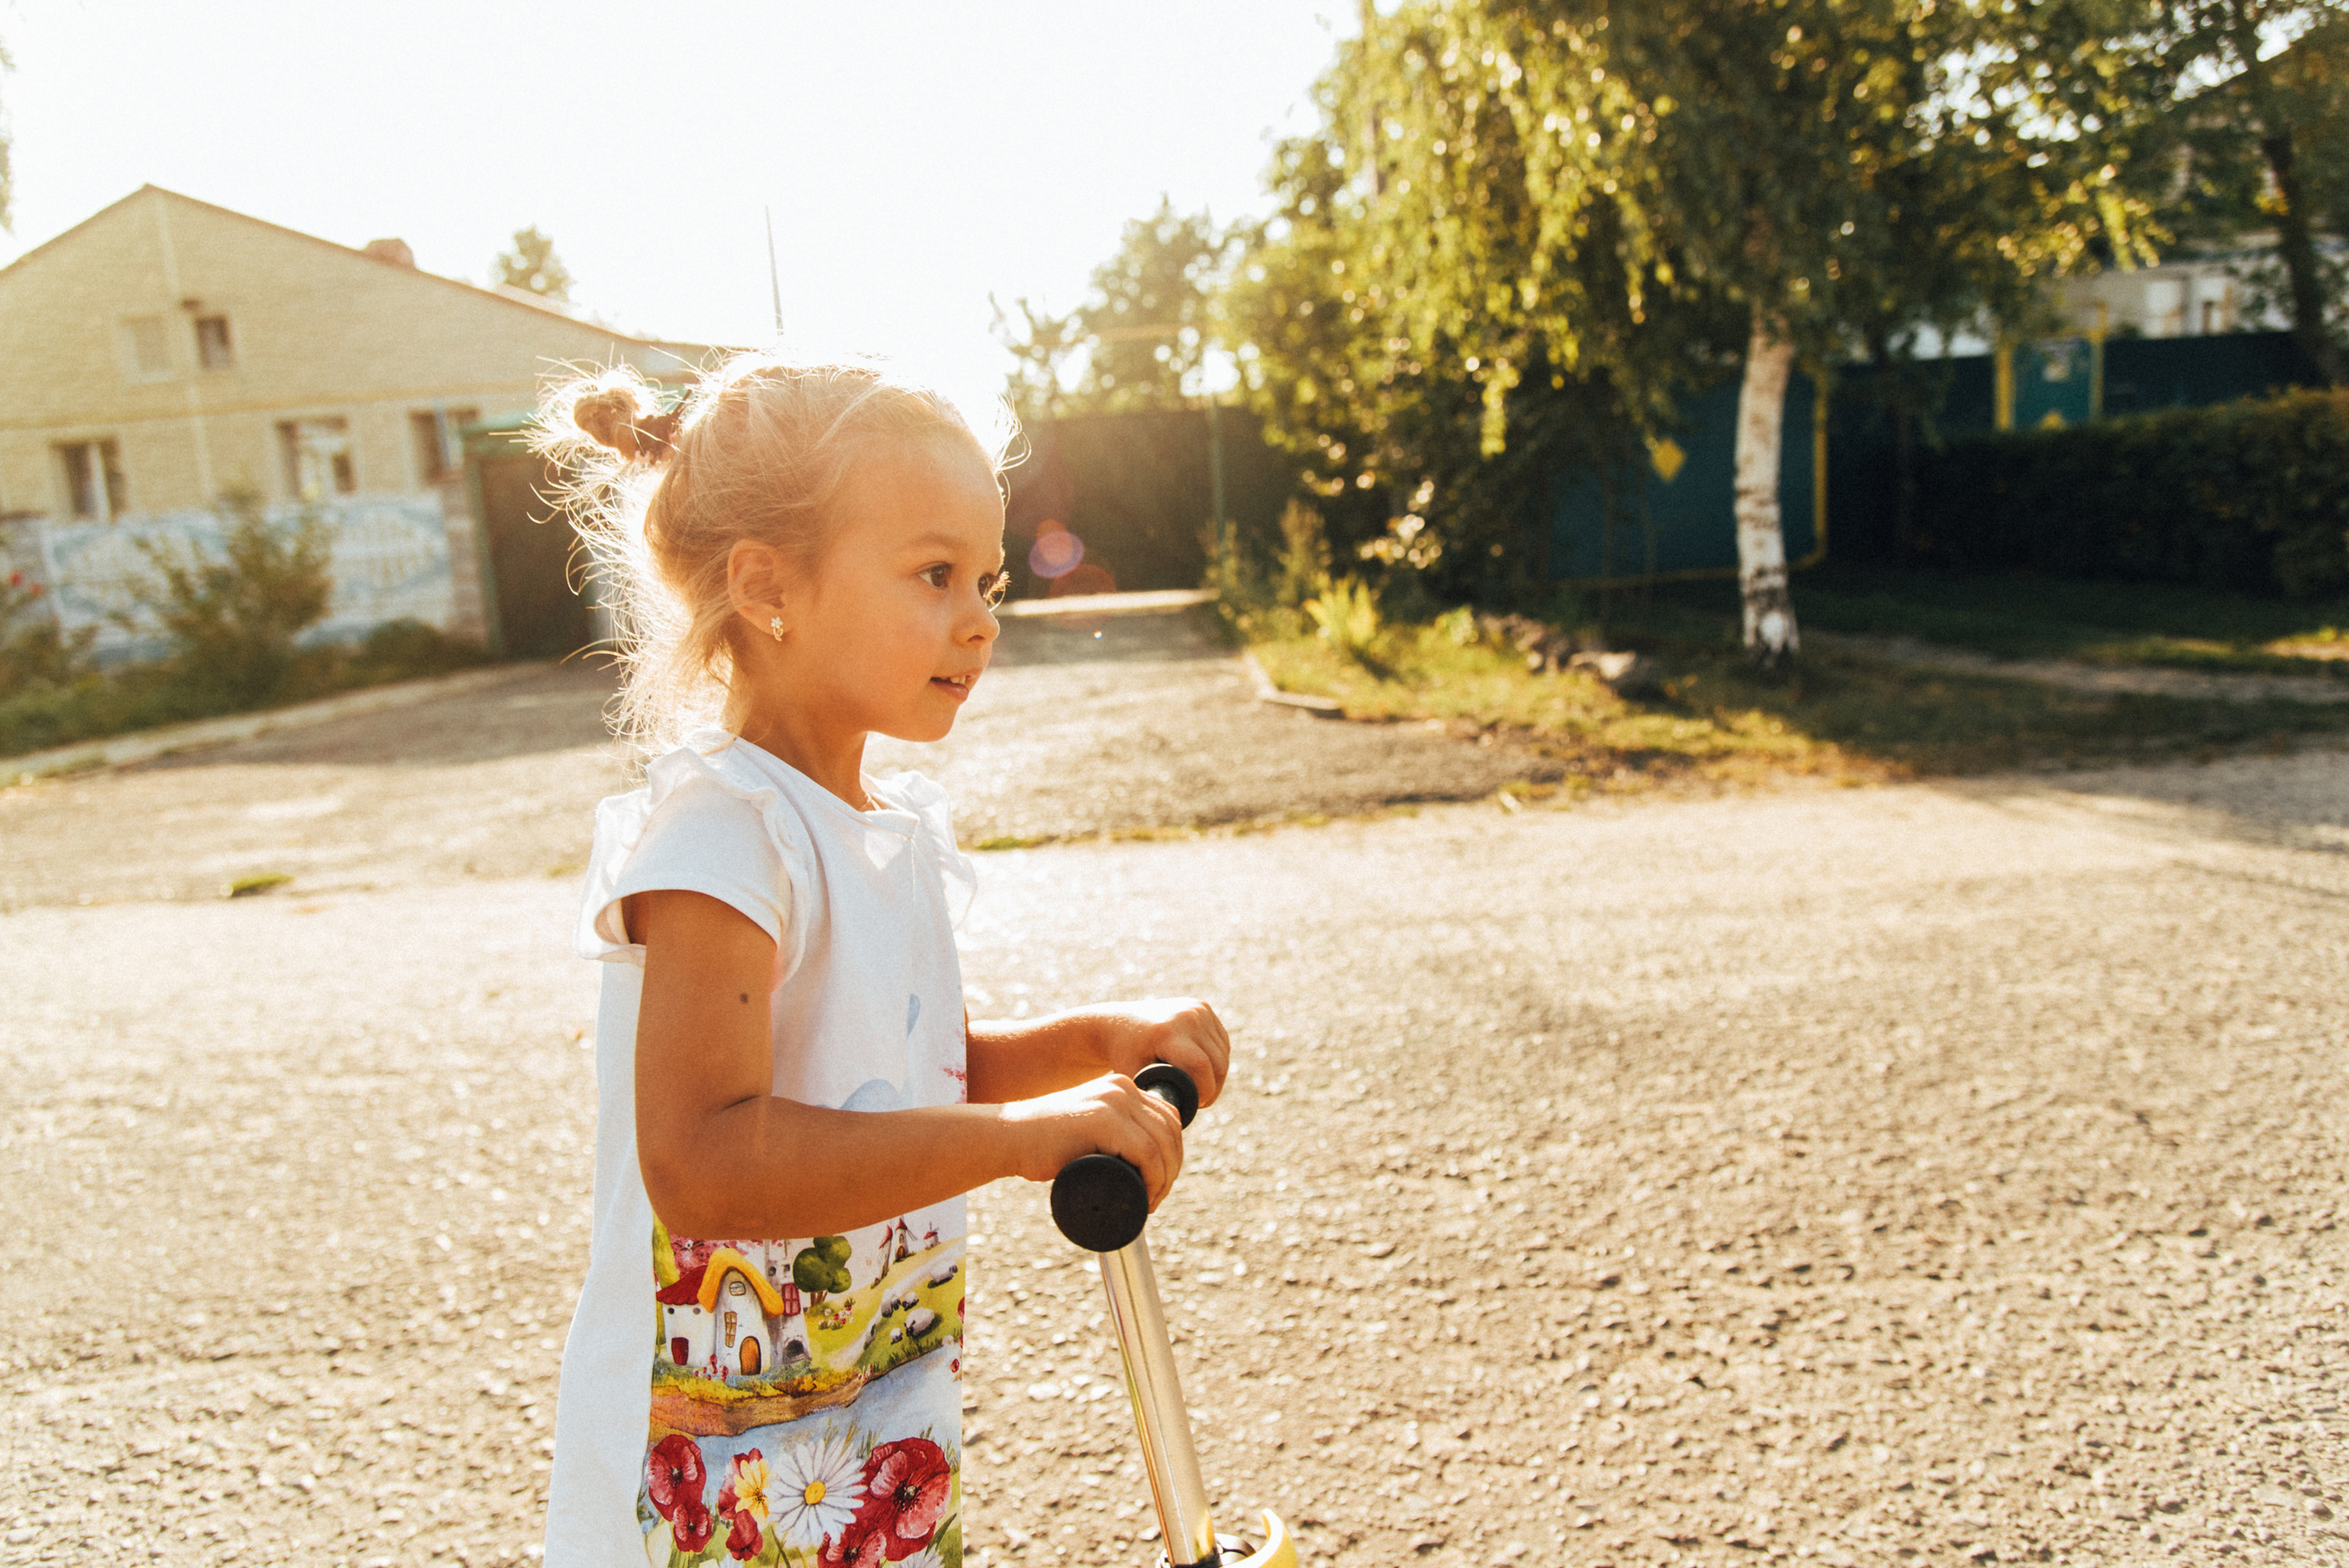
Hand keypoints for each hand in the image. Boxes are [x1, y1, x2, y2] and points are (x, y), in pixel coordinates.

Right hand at [1000, 1073, 1186, 1206]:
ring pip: (1162, 1144)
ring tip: (1150, 1201)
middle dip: (1171, 1169)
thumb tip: (1137, 1164)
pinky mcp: (1103, 1120)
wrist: (1006, 1137)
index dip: (1171, 1153)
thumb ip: (1110, 1133)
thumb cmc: (1042, 1144)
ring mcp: (1113, 1101)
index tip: (1158, 1182)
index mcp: (1121, 1087)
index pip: (1167, 1118)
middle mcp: (1122, 1088)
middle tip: (1155, 1197)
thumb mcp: (1086, 1128)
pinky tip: (1146, 1196)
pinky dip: (1153, 1179)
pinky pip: (1147, 1152)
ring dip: (1164, 1179)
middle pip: (1170, 1131)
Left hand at [1088, 997, 1232, 1108]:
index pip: (1200, 1066)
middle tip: (1202, 1102)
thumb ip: (1154, 1098)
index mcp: (1166, 1032)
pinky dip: (1217, 1058)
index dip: (1205, 1091)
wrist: (1118, 1023)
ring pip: (1222, 1053)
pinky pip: (1221, 1041)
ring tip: (1202, 1088)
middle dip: (1214, 1087)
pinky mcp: (1202, 1006)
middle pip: (1217, 1061)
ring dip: (1217, 1075)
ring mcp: (1196, 1008)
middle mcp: (1185, 1015)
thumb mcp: (1134, 1079)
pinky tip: (1205, 1071)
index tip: (1197, 1105)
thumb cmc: (1124, 1058)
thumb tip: (1174, 1123)